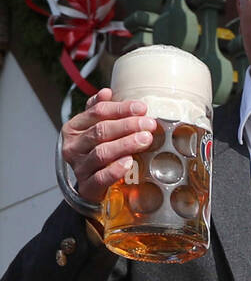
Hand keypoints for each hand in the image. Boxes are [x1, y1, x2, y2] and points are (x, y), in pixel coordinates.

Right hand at [61, 87, 157, 206]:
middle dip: (127, 125)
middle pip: (101, 131)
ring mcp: (79, 167)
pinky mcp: (87, 186)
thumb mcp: (93, 130)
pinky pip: (101, 177)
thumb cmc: (95, 155)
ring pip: (102, 152)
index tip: (141, 108)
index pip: (97, 112)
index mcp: (74, 128)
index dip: (120, 108)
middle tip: (148, 124)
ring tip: (145, 139)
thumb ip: (99, 112)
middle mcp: (73, 146)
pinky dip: (115, 169)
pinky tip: (129, 162)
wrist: (89, 188)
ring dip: (126, 144)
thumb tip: (106, 92)